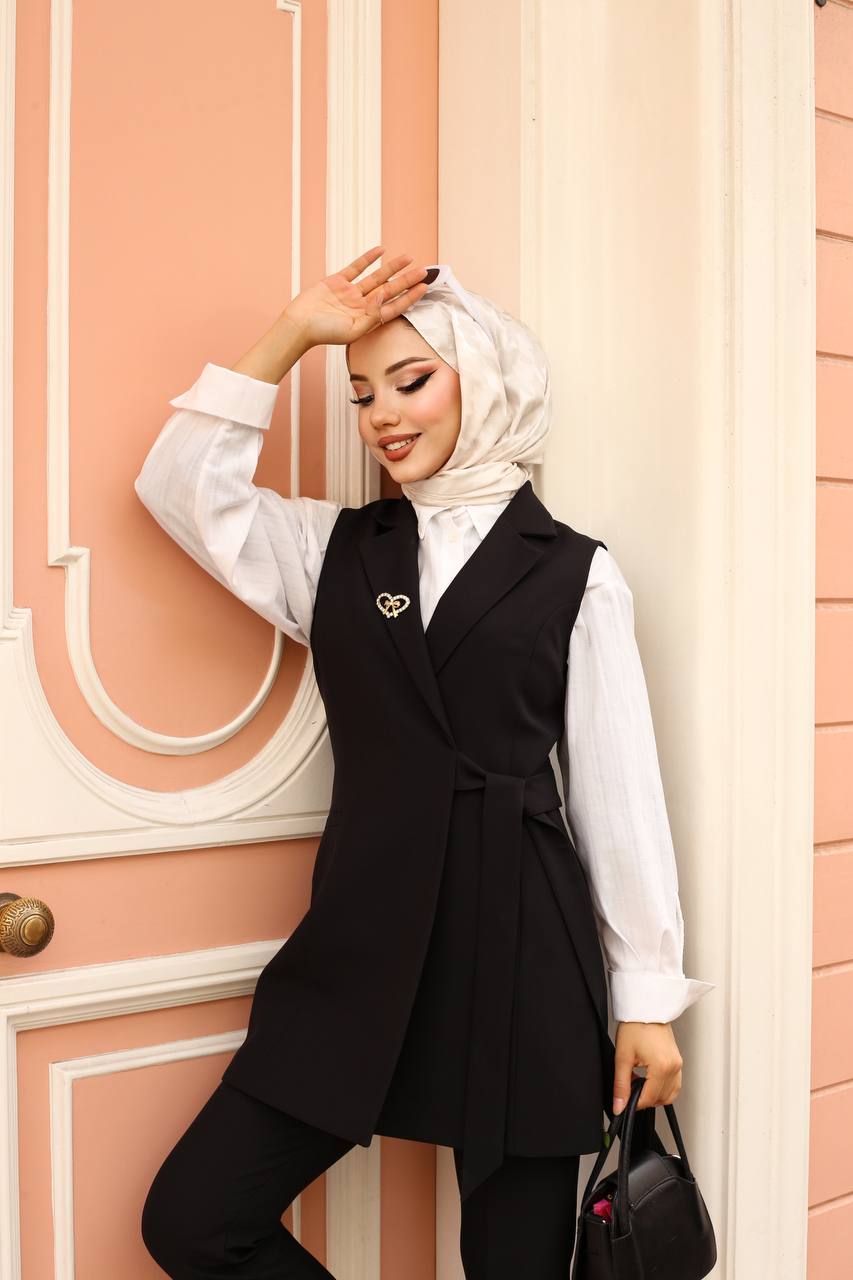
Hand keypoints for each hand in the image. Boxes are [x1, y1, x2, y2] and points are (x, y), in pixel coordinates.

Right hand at [281, 246, 429, 349]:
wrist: (299, 324)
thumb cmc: (324, 333)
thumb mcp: (352, 330)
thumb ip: (372, 315)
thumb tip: (383, 295)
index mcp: (368, 319)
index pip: (394, 306)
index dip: (410, 297)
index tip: (424, 287)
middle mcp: (362, 305)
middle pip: (390, 289)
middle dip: (407, 280)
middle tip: (424, 271)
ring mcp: (351, 292)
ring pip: (377, 276)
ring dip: (393, 267)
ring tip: (409, 258)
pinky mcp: (338, 281)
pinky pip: (356, 267)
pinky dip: (368, 259)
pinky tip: (381, 251)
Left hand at [612, 1021, 682, 1114]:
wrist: (646, 1008)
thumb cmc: (635, 1026)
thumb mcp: (623, 1057)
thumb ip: (621, 1085)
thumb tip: (619, 1106)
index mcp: (662, 1066)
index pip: (650, 1099)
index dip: (635, 1104)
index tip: (624, 1100)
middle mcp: (674, 1067)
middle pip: (661, 1099)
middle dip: (644, 1098)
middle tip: (630, 1087)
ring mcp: (678, 1064)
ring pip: (670, 1094)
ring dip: (655, 1095)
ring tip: (639, 1081)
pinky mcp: (678, 1061)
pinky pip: (674, 1084)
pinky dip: (662, 1087)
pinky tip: (649, 1079)